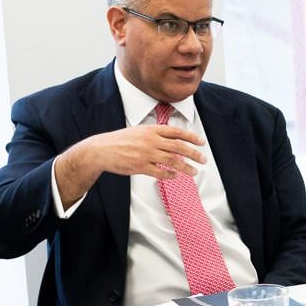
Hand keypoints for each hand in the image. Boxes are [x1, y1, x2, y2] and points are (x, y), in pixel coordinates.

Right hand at [55, 125, 206, 207]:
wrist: (102, 149)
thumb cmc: (120, 140)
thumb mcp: (138, 131)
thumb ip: (154, 134)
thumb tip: (170, 138)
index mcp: (150, 130)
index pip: (176, 132)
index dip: (191, 137)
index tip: (201, 142)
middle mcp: (150, 141)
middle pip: (178, 147)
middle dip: (194, 154)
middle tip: (203, 159)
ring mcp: (146, 154)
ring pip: (172, 161)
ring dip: (185, 167)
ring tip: (193, 172)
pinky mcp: (140, 167)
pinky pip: (160, 172)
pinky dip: (170, 175)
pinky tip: (175, 176)